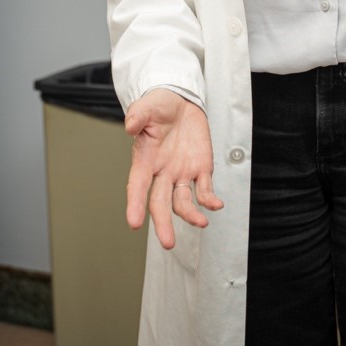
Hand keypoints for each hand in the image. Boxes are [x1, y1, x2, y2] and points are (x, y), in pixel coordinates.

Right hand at [124, 88, 223, 248]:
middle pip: (160, 203)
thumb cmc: (158, 106)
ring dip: (191, 215)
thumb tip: (129, 126)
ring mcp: (181, 173)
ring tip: (201, 223)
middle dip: (163, 224)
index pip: (137, 186)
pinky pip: (205, 189)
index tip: (134, 223)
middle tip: (167, 243)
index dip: (135, 205)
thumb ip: (137, 116)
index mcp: (145, 160)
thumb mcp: (147, 106)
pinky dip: (210, 199)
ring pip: (183, 202)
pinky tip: (216, 205)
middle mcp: (162, 172)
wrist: (180, 101)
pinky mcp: (201, 169)